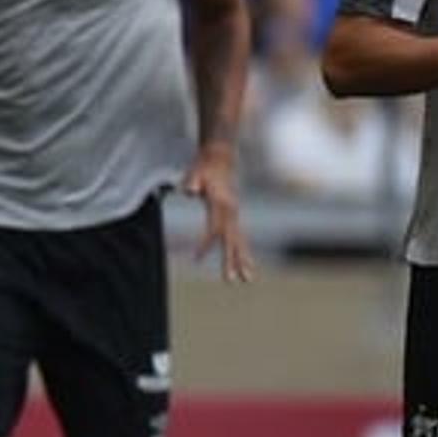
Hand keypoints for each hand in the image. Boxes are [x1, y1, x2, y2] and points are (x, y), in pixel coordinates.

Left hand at [183, 147, 252, 283]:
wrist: (220, 156)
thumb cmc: (204, 166)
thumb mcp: (195, 172)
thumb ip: (192, 182)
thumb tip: (189, 191)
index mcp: (221, 205)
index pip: (213, 231)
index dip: (204, 245)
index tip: (195, 260)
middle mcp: (232, 212)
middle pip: (232, 241)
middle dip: (232, 262)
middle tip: (233, 281)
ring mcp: (235, 213)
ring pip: (240, 241)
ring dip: (243, 260)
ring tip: (248, 279)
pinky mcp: (234, 214)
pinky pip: (240, 236)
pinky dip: (243, 251)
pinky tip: (245, 263)